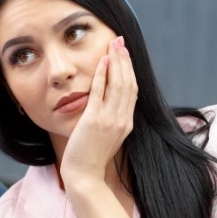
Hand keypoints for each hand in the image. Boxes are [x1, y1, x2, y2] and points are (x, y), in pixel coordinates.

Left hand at [60, 36, 137, 186]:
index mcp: (127, 123)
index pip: (132, 91)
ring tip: (113, 45)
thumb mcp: (108, 137)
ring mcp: (110, 120)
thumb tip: (109, 105)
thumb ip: (112, 120)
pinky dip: (103, 75)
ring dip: (116, 63)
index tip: (125, 55)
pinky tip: (102, 62)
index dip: (130, 70)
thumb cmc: (91, 157)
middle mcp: (122, 120)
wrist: (84, 175)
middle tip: (120, 42)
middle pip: (128, 83)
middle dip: (125, 60)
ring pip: (118, 84)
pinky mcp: (95, 120)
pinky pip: (100, 92)